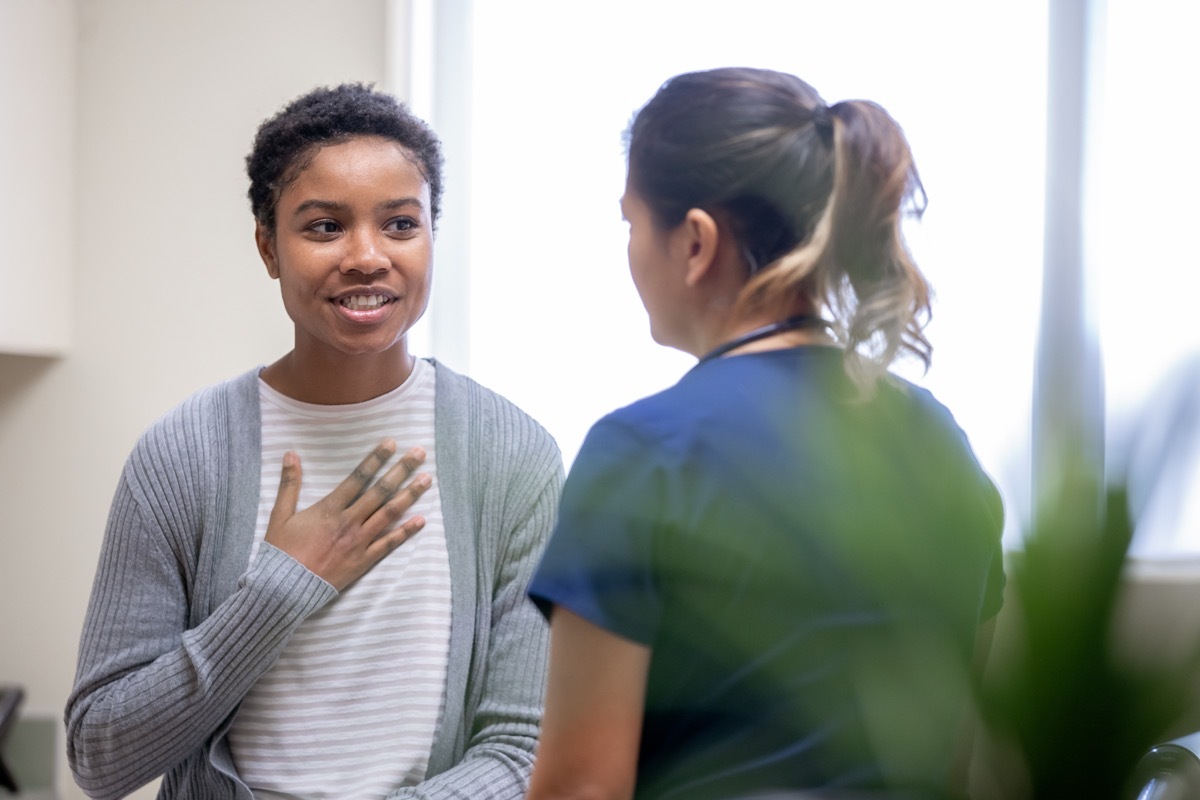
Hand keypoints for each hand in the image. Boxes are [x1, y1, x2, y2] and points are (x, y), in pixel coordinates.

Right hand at [264, 439, 430, 590]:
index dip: (376, 458)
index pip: (358, 477)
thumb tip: (291, 453)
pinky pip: (389, 544)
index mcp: (330, 508)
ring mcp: (359, 542)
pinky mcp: (363, 561)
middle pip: (381, 491)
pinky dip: (406, 532)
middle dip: (401, 470)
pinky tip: (421, 520)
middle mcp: (349, 522)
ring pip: (390, 514)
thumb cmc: (281, 552)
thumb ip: (289, 483)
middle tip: (419, 454)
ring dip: (410, 495)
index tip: (392, 443)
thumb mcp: (280, 515)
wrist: (284, 589)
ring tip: (427, 480)